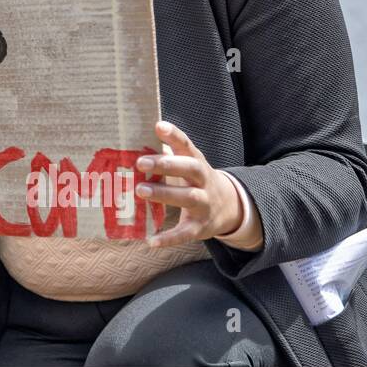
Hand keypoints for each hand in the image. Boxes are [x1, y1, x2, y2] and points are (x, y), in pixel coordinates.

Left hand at [135, 122, 245, 247]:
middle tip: (140, 163)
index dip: (174, 135)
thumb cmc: (196, 180)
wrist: (231, 208)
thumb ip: (167, 152)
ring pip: (188, 197)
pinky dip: (169, 238)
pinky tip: (151, 241)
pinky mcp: (201, 227)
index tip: (158, 126)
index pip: (187, 146)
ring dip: (164, 194)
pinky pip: (185, 233)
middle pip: (190, 169)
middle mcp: (204, 181)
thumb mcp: (188, 164)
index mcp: (198, 163)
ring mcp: (204, 204)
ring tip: (140, 190)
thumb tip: (135, 137)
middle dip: (167, 165)